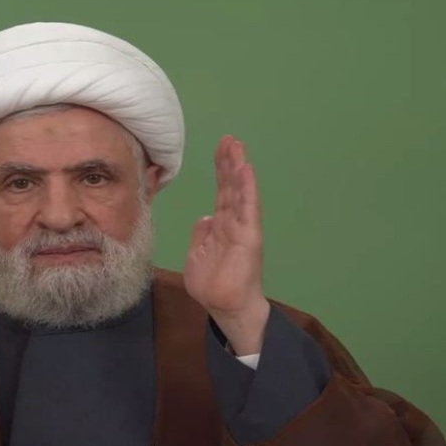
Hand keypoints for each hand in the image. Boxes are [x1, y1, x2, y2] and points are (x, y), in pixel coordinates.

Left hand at [183, 135, 269, 354]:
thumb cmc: (212, 284)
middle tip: (229, 138)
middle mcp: (233, 222)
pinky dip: (247, 189)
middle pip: (231, 186)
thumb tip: (205, 218)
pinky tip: (246, 170)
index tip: (220, 147)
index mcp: (220, 225)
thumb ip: (201, 235)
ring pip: (240, 192)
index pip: (221, 191)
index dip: (220, 169)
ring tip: (237, 147)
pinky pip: (248, 209)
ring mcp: (242, 227)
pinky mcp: (249, 236)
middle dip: (229, 162)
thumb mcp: (197, 255)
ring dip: (238, 169)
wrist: (225, 307)